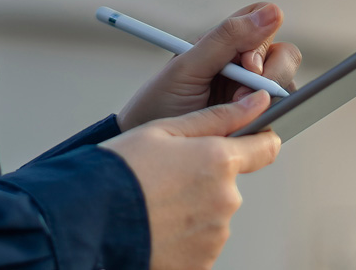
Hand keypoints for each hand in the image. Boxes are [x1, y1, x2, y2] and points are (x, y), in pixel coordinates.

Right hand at [103, 92, 280, 269]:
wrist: (91, 218)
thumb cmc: (123, 169)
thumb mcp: (163, 130)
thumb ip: (217, 117)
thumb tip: (258, 103)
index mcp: (219, 160)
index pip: (264, 148)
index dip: (260, 139)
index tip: (255, 138)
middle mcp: (226, 199)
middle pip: (227, 182)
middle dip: (204, 176)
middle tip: (165, 175)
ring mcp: (215, 235)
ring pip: (212, 212)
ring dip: (192, 206)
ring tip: (155, 202)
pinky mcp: (203, 262)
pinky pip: (200, 241)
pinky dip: (183, 233)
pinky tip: (156, 224)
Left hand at [117, 3, 301, 130]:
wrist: (153, 151)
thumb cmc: (161, 103)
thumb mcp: (188, 66)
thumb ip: (226, 38)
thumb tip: (271, 12)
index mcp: (223, 43)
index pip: (262, 20)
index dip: (262, 36)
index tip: (248, 63)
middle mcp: (242, 65)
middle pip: (284, 53)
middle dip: (271, 73)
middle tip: (243, 89)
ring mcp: (251, 93)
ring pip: (287, 84)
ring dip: (268, 98)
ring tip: (235, 111)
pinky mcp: (257, 120)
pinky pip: (281, 113)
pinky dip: (269, 118)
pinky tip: (245, 124)